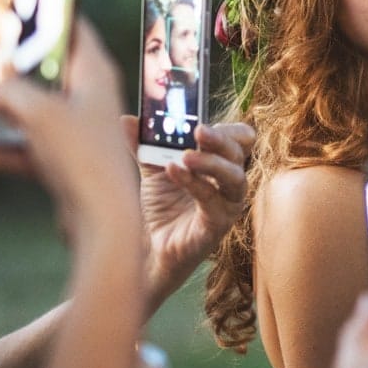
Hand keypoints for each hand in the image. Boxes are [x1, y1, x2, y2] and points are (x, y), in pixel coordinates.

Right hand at [0, 21, 139, 230]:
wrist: (102, 222)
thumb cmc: (81, 155)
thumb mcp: (39, 111)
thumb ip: (9, 87)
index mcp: (93, 72)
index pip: (69, 28)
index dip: (39, 12)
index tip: (6, 0)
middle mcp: (83, 97)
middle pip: (30, 72)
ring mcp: (69, 130)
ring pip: (13, 112)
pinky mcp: (56, 161)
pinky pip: (10, 147)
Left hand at [136, 119, 253, 306]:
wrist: (150, 248)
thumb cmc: (161, 208)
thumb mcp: (152, 170)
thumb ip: (145, 146)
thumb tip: (127, 120)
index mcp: (221, 164)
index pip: (240, 139)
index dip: (227, 128)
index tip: (202, 119)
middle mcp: (230, 183)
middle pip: (239, 153)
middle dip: (220, 139)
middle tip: (198, 130)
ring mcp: (227, 205)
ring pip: (235, 177)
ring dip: (211, 162)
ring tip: (185, 156)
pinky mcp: (218, 225)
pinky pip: (213, 201)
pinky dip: (194, 183)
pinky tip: (174, 171)